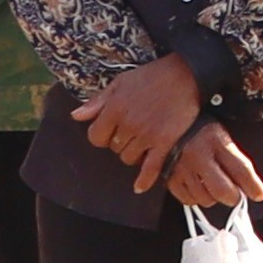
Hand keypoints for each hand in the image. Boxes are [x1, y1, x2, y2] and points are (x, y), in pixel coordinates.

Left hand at [78, 55, 208, 193]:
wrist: (187, 75)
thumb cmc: (152, 76)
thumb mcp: (120, 82)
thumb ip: (97, 101)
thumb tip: (76, 116)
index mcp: (114, 108)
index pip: (95, 137)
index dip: (101, 135)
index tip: (110, 131)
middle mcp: (128, 124)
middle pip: (114, 148)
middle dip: (120, 142)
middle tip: (132, 132)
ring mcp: (147, 135)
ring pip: (129, 158)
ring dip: (133, 153)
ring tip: (143, 142)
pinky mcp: (164, 142)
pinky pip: (151, 167)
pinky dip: (144, 180)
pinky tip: (139, 187)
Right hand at [165, 125, 262, 211]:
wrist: (165, 122)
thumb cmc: (199, 130)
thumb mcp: (219, 135)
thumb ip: (234, 158)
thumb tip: (251, 187)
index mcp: (216, 140)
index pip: (241, 169)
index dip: (253, 186)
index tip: (259, 194)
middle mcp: (198, 155)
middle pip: (222, 190)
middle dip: (233, 197)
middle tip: (235, 195)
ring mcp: (182, 168)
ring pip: (205, 198)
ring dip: (213, 197)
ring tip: (213, 186)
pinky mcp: (169, 178)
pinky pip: (188, 200)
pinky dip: (196, 198)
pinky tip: (198, 187)